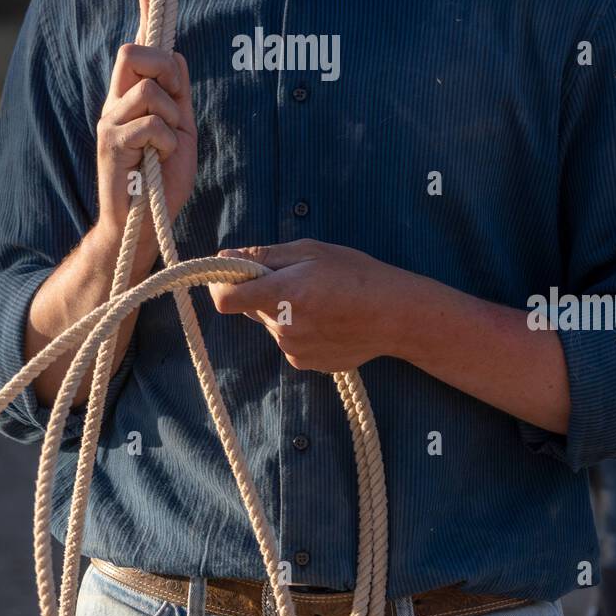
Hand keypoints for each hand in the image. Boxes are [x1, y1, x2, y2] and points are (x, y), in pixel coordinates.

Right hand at [95, 0, 197, 249]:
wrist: (140, 225)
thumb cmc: (160, 180)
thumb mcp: (178, 130)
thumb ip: (176, 95)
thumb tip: (173, 55)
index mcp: (131, 96)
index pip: (138, 46)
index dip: (146, 13)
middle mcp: (114, 101)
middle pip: (135, 51)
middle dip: (165, 68)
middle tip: (175, 104)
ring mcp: (109, 120)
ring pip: (149, 87)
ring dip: (172, 116)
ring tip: (167, 144)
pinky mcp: (111, 143)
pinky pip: (152, 122)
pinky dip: (167, 139)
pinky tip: (159, 159)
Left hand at [207, 239, 404, 370]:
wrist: (395, 315)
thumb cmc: (356, 274)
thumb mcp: (311, 251)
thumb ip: (264, 256)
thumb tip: (226, 255)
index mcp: (282, 294)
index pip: (225, 299)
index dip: (221, 285)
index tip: (232, 274)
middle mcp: (282, 327)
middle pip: (251, 308)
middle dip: (262, 292)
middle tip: (297, 280)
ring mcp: (293, 349)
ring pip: (270, 325)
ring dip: (282, 311)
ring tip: (320, 300)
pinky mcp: (305, 363)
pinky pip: (288, 341)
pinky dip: (298, 329)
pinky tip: (327, 319)